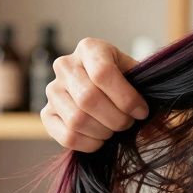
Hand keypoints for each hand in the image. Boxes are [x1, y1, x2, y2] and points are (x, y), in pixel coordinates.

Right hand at [41, 37, 149, 152]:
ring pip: (77, 119)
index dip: (126, 98)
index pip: (103, 73)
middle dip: (116, 118)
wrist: (105, 91)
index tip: (141, 111)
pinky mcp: (46, 114)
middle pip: (88, 98)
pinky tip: (100, 139)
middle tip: (128, 123)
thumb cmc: (124, 82)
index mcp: (89, 48)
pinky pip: (67, 136)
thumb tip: (146, 111)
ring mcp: (52, 90)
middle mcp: (65, 65)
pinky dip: (89, 144)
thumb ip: (143, 87)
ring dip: (103, 132)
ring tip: (114, 130)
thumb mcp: (136, 74)